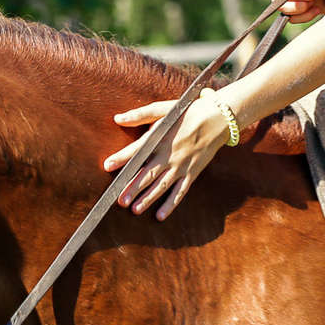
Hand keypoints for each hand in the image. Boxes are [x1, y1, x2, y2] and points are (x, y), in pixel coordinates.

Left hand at [102, 95, 228, 218]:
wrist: (217, 118)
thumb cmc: (188, 112)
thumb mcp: (163, 109)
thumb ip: (140, 115)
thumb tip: (118, 118)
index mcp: (160, 138)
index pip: (137, 150)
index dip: (122, 158)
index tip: (108, 165)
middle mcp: (169, 154)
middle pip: (148, 174)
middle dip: (133, 188)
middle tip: (120, 200)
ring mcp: (181, 166)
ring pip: (162, 186)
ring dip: (148, 199)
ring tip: (134, 209)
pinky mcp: (192, 173)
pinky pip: (180, 192)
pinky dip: (171, 204)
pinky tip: (160, 215)